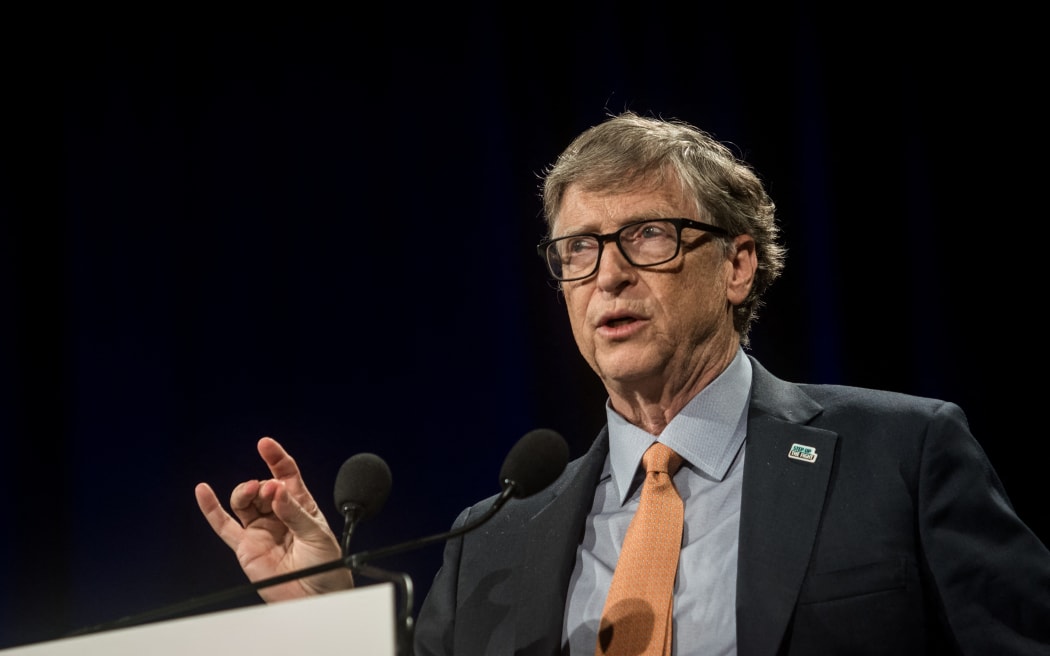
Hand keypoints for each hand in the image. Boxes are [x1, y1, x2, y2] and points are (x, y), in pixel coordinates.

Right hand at [195, 437, 353, 601]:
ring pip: (244, 502)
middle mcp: (278, 515)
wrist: (316, 597)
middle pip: (262, 487)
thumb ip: (294, 513)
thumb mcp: (317, 535)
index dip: (276, 458)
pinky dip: (211, 508)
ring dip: (244, 491)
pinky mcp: (246, 547)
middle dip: (263, 484)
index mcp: (301, 506)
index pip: (286, 475)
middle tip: (271, 491)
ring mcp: (261, 530)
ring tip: (251, 493)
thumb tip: (276, 490)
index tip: (265, 444)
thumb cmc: (327, 566)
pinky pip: (224, 526)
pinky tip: (203, 491)